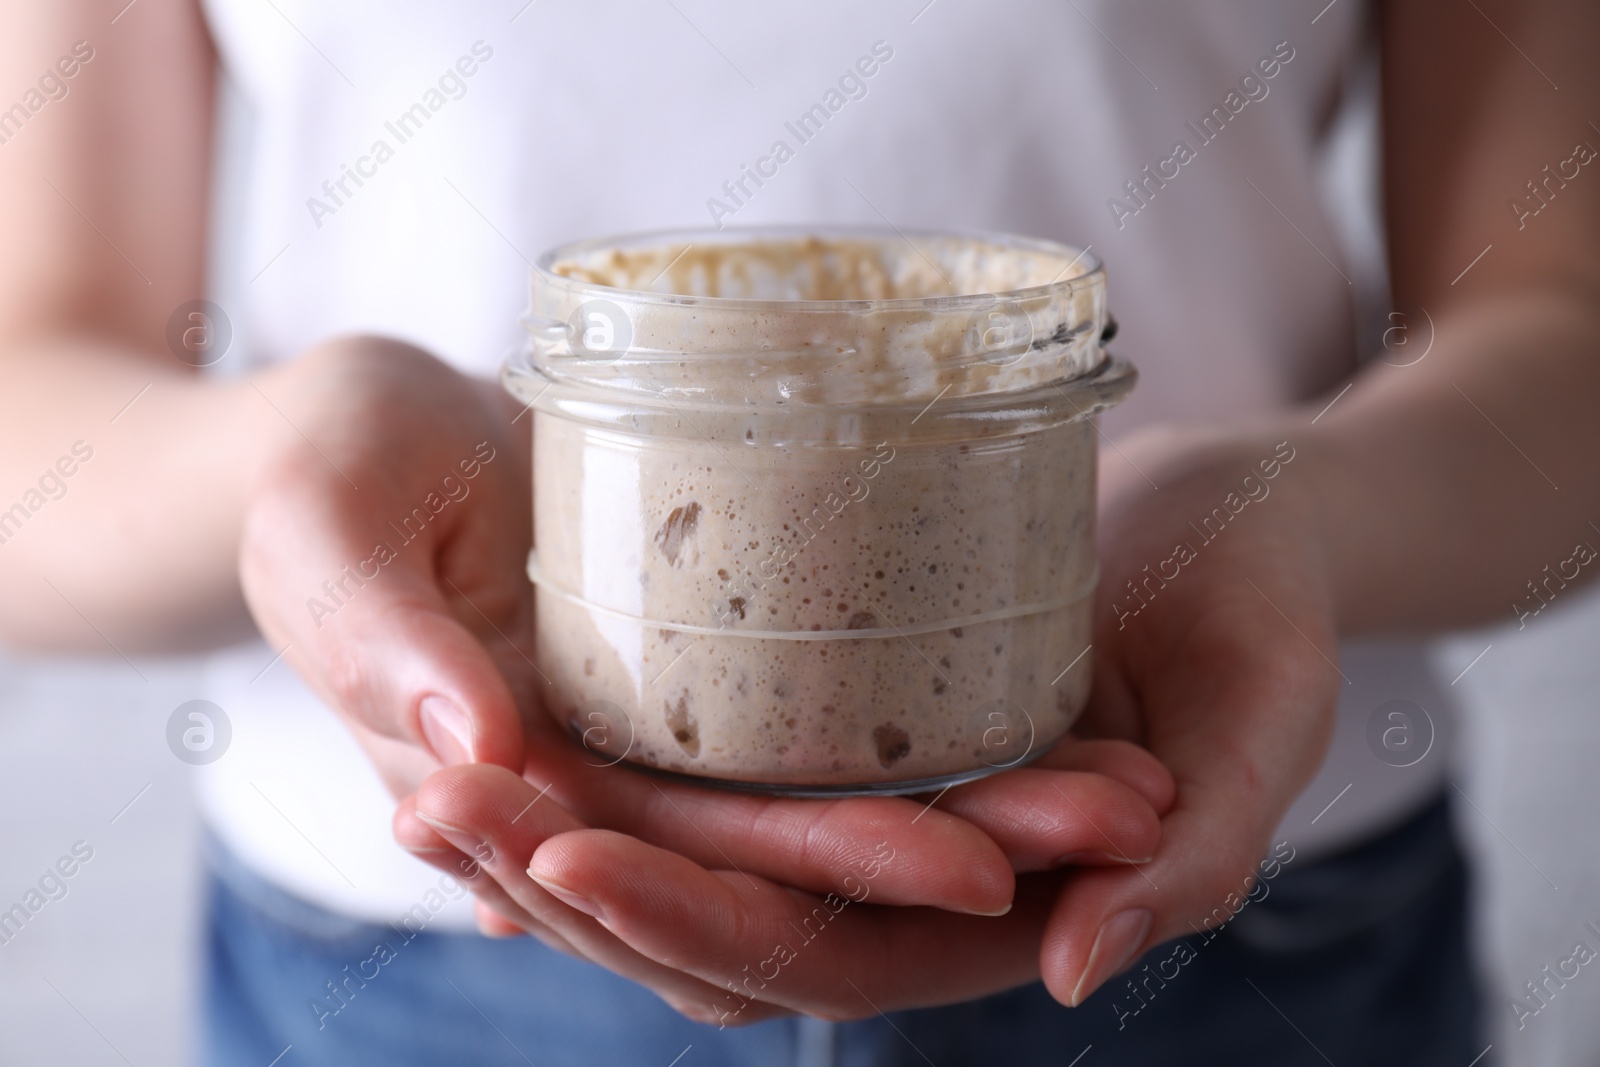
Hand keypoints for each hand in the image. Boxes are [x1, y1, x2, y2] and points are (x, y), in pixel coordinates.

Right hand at [239, 337, 1173, 992]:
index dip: (832, 875)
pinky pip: (823, 726)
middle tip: (1115, 813)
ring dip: (975, 806)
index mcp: (525, 794)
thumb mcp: (327, 534)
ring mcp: (666, 740)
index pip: (693, 867)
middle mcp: (615, 791)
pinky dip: (928, 736)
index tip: (978, 863)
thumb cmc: (316, 470)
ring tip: (1124, 783)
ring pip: (832, 807)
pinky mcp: (702, 674)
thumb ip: (385, 645)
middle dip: (954, 849)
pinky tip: (1042, 724)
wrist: (347, 433)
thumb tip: (483, 750)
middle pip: (799, 860)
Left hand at [395, 424, 1333, 1020]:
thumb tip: (1073, 970)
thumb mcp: (1258, 728)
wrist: (1235, 516)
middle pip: (721, 913)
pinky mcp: (839, 715)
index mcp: (1001, 907)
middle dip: (577, 880)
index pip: (825, 955)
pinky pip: (705, 753)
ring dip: (558, 826)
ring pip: (693, 844)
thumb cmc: (1265, 614)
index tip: (561, 863)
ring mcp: (866, 795)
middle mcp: (913, 873)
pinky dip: (602, 750)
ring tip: (424, 781)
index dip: (693, 922)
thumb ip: (1193, 858)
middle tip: (439, 815)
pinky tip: (498, 716)